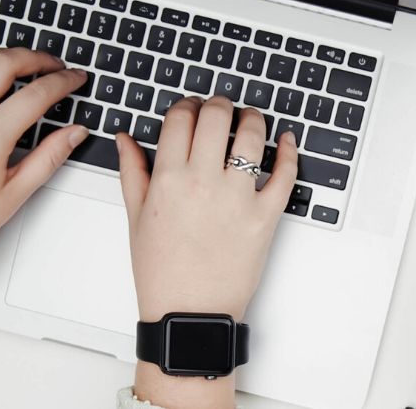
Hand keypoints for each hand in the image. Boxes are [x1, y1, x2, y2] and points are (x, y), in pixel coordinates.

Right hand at [117, 96, 296, 408]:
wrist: (189, 312)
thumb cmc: (162, 271)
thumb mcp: (136, 218)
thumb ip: (132, 171)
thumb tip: (126, 138)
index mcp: (168, 180)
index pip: (180, 118)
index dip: (187, 105)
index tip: (191, 109)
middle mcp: (203, 183)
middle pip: (216, 116)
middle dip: (219, 104)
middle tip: (221, 108)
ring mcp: (237, 198)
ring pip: (252, 136)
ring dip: (253, 119)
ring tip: (250, 120)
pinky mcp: (266, 216)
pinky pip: (285, 174)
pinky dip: (289, 152)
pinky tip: (286, 141)